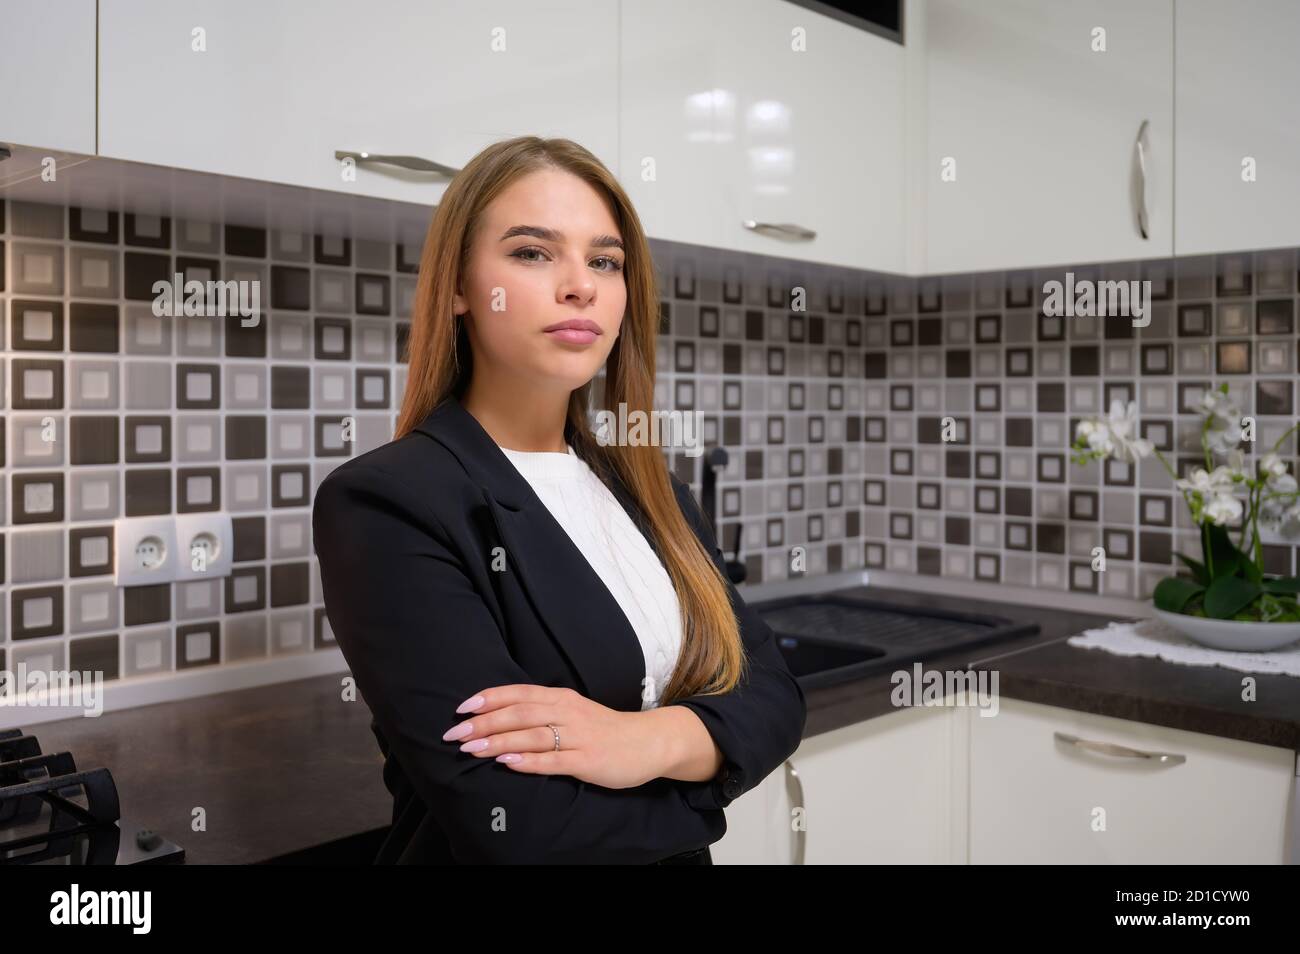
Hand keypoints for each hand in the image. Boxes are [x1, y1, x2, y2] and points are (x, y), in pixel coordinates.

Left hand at [442, 685, 664, 789]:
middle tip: (455, 734)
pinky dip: (528, 761)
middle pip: (520, 713)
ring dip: (500, 741)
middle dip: (484, 723)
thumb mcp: (572, 711)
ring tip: (473, 749)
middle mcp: (567, 712)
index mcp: (561, 698)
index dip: (489, 699)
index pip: (519, 693)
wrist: (646, 742)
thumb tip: (499, 716)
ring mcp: (577, 737)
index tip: (461, 708)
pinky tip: (508, 764)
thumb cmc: (602, 728)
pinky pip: (553, 761)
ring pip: (532, 736)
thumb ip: (541, 711)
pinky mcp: (587, 761)